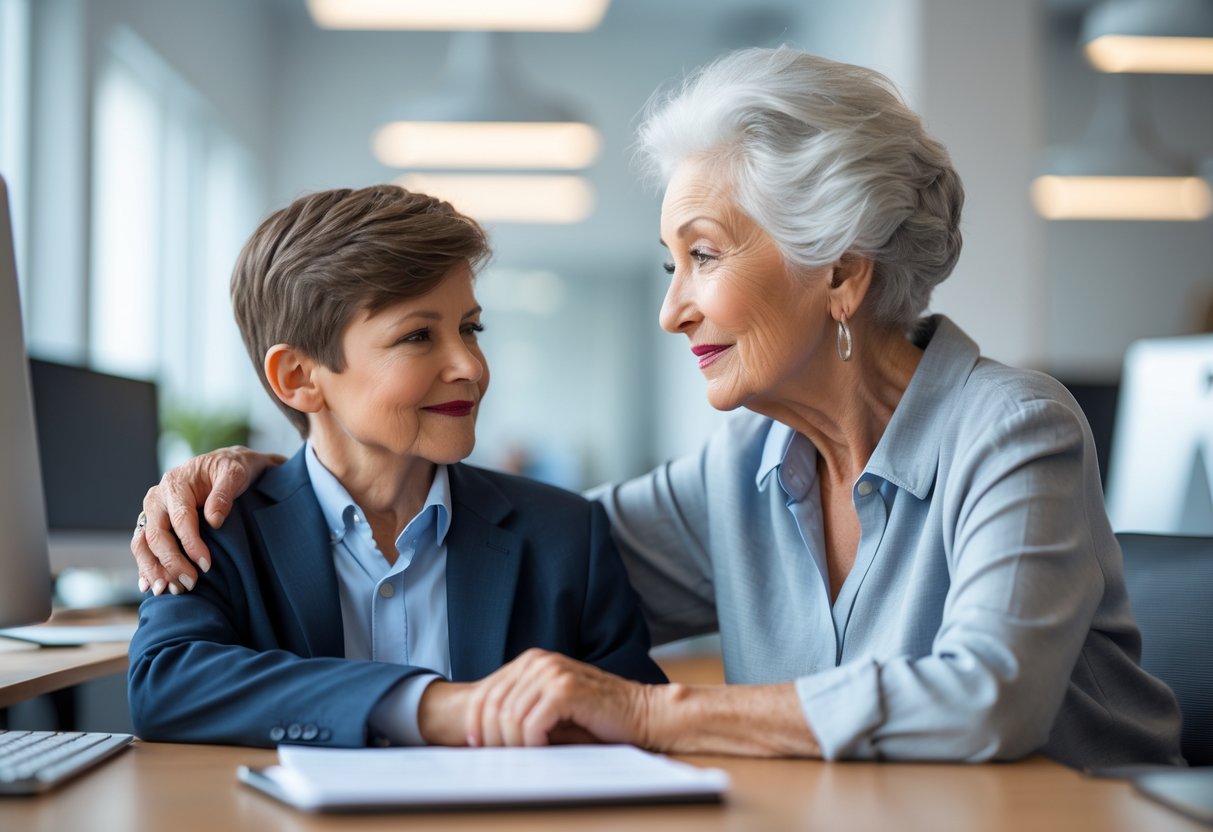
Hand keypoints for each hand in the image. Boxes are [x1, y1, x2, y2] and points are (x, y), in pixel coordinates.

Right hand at [131, 446, 284, 594]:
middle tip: (190, 583)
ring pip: (142, 543)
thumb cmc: (230, 469)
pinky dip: (146, 567)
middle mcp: (157, 499)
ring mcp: (152, 513)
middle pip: (155, 535)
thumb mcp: (234, 473)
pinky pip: (143, 548)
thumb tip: (214, 521)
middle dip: (171, 563)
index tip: (206, 565)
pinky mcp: (154, 524)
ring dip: (153, 569)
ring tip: (169, 590)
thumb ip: (224, 494)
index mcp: (175, 483)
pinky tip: (150, 586)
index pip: (180, 518)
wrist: (224, 465)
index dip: (191, 544)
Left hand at [463, 649, 654, 748]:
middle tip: (498, 758)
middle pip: (492, 704)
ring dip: (514, 744)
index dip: (475, 720)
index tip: (476, 744)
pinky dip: (532, 743)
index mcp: (531, 661)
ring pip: (509, 718)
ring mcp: (553, 673)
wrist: (639, 714)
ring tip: (526, 756)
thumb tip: (481, 734)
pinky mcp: (566, 690)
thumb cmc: (595, 717)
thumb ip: (519, 711)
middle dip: (491, 737)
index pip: (486, 690)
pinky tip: (543, 750)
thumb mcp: (549, 709)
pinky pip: (531, 724)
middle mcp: (538, 661)